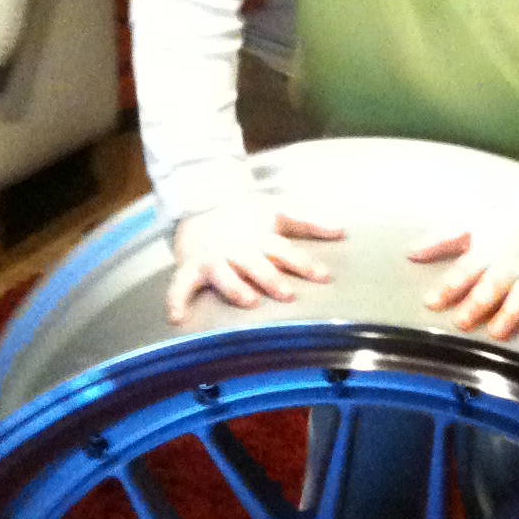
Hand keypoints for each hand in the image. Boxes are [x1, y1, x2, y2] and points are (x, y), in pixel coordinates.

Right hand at [167, 200, 343, 323]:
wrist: (201, 199)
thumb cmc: (245, 214)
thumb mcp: (277, 213)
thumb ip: (309, 224)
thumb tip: (342, 230)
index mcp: (260, 238)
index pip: (285, 251)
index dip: (303, 263)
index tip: (323, 276)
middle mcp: (237, 249)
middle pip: (255, 263)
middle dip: (270, 278)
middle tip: (287, 293)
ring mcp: (213, 258)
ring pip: (223, 274)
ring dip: (234, 287)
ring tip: (248, 300)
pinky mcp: (190, 267)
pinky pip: (179, 285)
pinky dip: (176, 301)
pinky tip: (177, 318)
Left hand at [409, 224, 518, 339]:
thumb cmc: (506, 229)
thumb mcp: (472, 227)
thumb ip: (441, 241)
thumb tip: (410, 252)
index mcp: (488, 251)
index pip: (465, 269)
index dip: (449, 286)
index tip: (432, 302)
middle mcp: (510, 265)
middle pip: (493, 285)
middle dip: (478, 303)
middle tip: (461, 321)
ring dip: (511, 314)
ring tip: (497, 332)